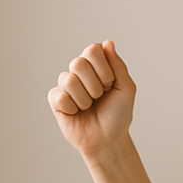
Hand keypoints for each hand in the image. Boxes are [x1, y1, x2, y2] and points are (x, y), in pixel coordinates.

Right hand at [48, 41, 135, 161]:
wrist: (108, 140)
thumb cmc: (117, 114)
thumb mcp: (126, 89)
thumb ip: (118, 65)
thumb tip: (107, 43)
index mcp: (96, 63)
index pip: (92, 50)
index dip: (104, 69)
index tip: (110, 84)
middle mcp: (79, 70)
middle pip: (78, 63)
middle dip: (95, 85)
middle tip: (99, 97)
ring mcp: (66, 84)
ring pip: (69, 80)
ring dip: (85, 99)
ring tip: (88, 106)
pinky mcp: (56, 100)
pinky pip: (60, 96)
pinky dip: (73, 108)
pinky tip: (76, 112)